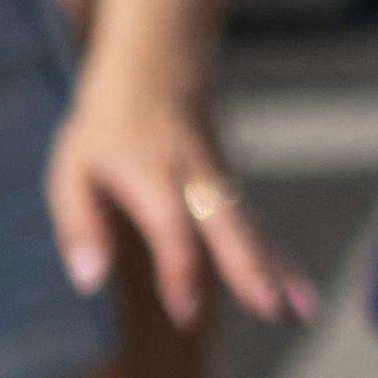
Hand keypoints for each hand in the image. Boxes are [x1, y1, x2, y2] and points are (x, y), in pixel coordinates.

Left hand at [49, 81, 307, 331]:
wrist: (160, 63)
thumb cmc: (107, 127)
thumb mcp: (72, 170)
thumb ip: (80, 227)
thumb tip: (90, 283)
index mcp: (150, 173)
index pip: (170, 227)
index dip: (178, 269)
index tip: (186, 314)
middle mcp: (195, 177)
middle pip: (228, 224)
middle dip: (249, 267)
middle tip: (269, 307)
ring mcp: (221, 180)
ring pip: (253, 229)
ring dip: (280, 270)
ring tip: (305, 312)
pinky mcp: (232, 188)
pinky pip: (257, 230)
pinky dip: (280, 262)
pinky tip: (299, 297)